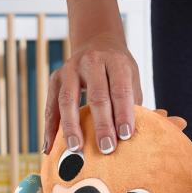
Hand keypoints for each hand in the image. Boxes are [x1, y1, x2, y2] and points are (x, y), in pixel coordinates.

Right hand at [42, 33, 141, 154]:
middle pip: (97, 96)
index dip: (123, 113)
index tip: (125, 136)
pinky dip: (49, 128)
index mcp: (116, 62)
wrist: (97, 43)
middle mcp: (92, 62)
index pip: (120, 90)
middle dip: (101, 125)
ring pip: (68, 100)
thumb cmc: (118, 71)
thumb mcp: (132, 80)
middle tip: (106, 148)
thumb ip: (135, 105)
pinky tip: (49, 147)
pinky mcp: (55, 78)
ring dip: (71, 127)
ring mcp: (70, 69)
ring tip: (75, 148)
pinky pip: (51, 106)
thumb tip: (142, 135)